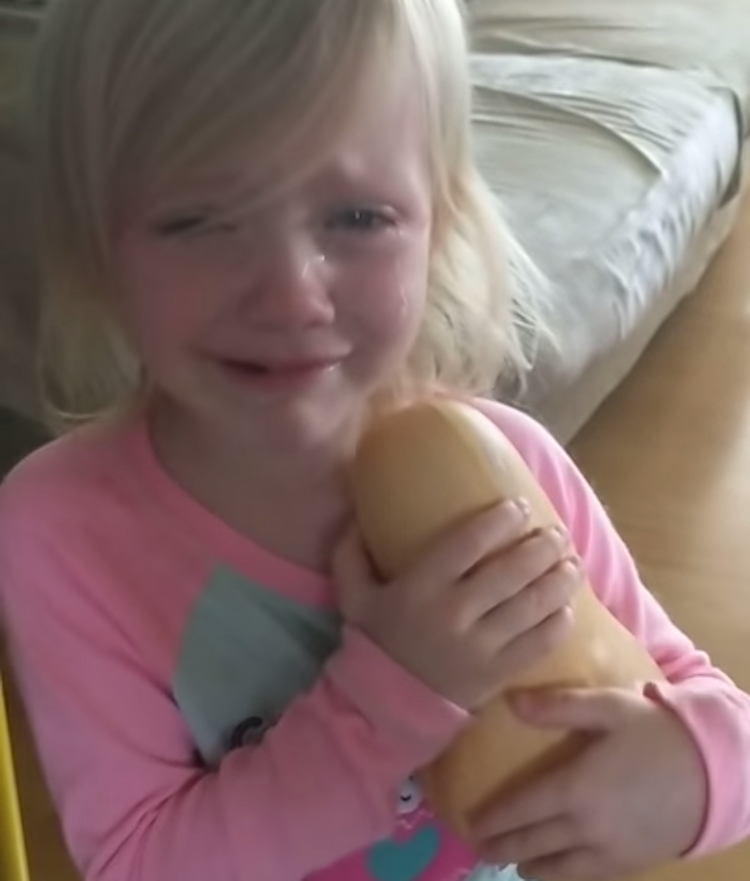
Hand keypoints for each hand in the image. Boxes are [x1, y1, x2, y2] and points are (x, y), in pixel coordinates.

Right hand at [333, 499, 581, 709]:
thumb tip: (356, 514)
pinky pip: (538, 645)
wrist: (385, 708)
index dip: (498, 521)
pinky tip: (568, 606)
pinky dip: (558, 623)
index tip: (519, 506)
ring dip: (559, 580)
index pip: (467, 544)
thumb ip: (350, 553)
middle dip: (540, 547)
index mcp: (420, 588)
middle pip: (509, 572)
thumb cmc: (376, 641)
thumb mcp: (354, 596)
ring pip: (531, 606)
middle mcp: (453, 614)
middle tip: (556, 533)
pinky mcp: (497, 674)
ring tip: (573, 562)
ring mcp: (479, 647)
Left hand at [472, 686, 706, 879]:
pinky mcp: (632, 863)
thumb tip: (512, 701)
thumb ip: (560, 705)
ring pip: (559, 870)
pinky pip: (588, 877)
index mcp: (576, 787)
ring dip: (531, 867)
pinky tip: (558, 871)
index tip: (469, 822)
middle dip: (502, 848)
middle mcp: (587, 827)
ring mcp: (610, 851)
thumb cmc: (657, 733)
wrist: (715, 774)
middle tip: (479, 849)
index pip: (522, 809)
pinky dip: (565, 877)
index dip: (493, 819)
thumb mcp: (609, 706)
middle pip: (534, 844)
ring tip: (513, 863)